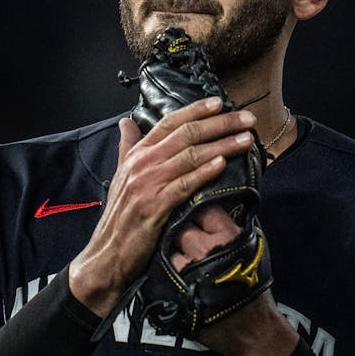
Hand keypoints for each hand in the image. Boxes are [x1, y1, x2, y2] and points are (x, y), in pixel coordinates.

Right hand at [68, 97, 255, 317]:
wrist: (107, 253)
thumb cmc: (120, 216)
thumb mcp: (121, 176)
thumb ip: (128, 148)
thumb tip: (126, 123)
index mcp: (136, 154)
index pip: (169, 123)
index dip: (196, 110)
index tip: (220, 102)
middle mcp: (142, 164)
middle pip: (186, 134)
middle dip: (220, 123)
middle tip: (246, 118)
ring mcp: (148, 184)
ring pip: (191, 156)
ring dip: (222, 144)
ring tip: (246, 139)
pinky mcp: (155, 206)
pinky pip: (185, 184)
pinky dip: (205, 172)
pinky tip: (222, 163)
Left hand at [173, 205, 297, 355]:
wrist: (250, 329)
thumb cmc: (254, 289)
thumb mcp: (251, 248)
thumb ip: (231, 226)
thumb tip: (214, 210)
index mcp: (227, 234)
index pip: (202, 208)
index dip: (198, 212)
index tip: (197, 217)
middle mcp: (206, 248)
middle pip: (181, 225)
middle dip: (183, 230)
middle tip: (189, 240)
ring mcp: (187, 267)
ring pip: (168, 246)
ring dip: (172, 250)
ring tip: (184, 259)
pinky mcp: (173, 286)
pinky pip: (162, 267)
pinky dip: (166, 268)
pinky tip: (176, 274)